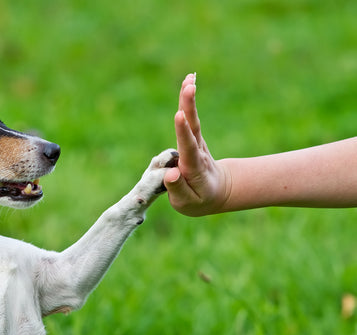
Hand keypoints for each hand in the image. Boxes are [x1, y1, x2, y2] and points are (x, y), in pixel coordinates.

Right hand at [163, 73, 229, 215]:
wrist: (217, 192)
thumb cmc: (198, 200)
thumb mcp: (188, 203)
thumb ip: (178, 189)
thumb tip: (171, 173)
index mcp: (194, 168)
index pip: (188, 148)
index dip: (183, 132)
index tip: (179, 116)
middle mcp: (197, 152)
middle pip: (193, 128)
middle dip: (189, 107)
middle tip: (189, 86)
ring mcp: (196, 143)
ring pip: (193, 119)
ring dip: (189, 99)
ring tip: (189, 78)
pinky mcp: (193, 137)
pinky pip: (190, 117)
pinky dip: (188, 100)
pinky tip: (188, 81)